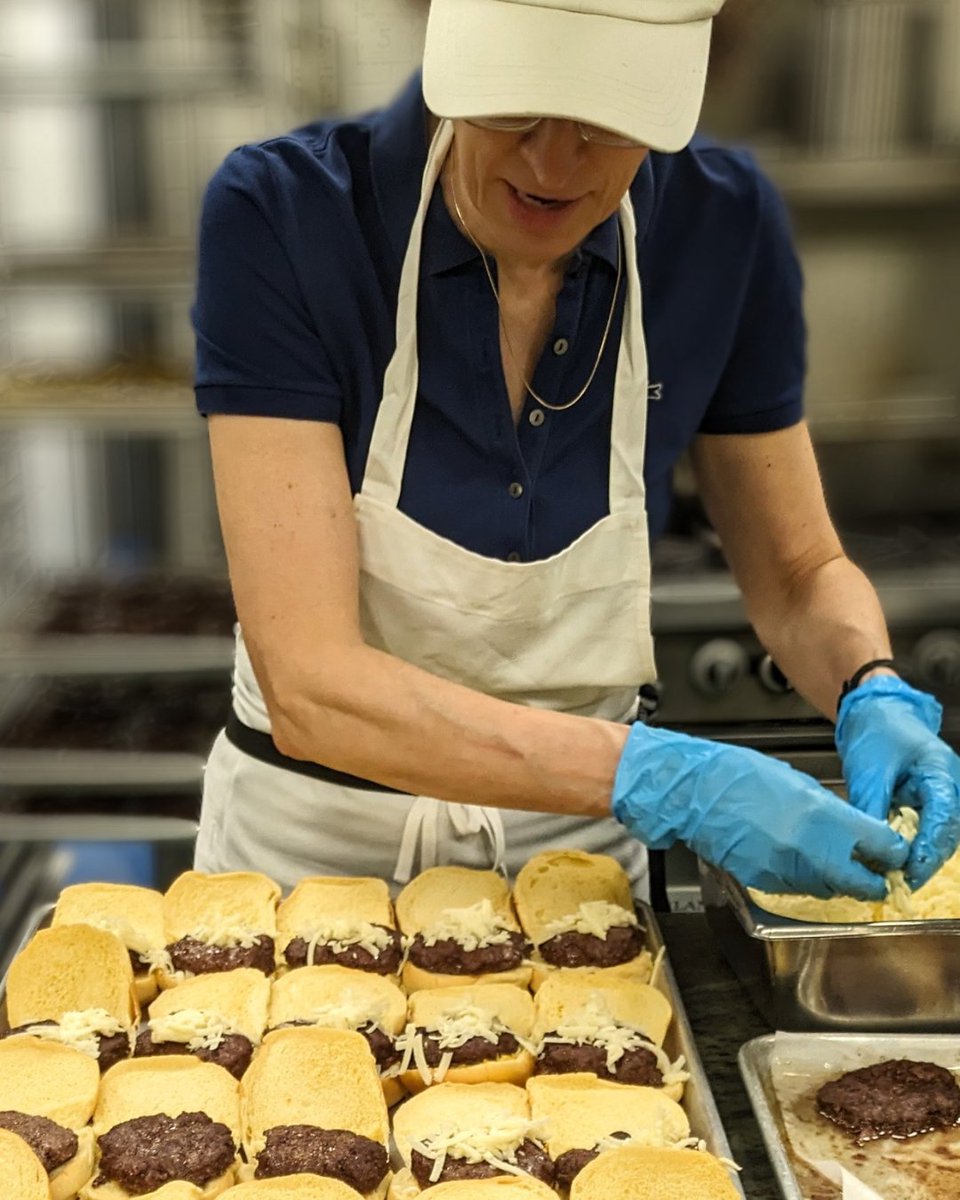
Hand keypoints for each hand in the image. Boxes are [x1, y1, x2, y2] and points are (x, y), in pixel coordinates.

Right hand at [611, 722, 907, 898]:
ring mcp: (784, 870)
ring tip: (831, 860)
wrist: (692, 793)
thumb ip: (831, 810)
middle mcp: (807, 850)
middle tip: (874, 870)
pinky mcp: (764, 882)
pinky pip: (798, 888)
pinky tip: (796, 858)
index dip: (891, 851)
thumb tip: (853, 829)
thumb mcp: (797, 782)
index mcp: (821, 817)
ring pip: (829, 889)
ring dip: (838, 879)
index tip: (892, 850)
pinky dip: (806, 879)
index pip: (879, 847)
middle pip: (861, 883)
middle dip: (872, 879)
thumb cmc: (738, 776)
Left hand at [835, 676, 959, 889]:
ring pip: (938, 835)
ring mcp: (940, 794)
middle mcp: (949, 786)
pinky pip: (926, 829)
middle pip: (947, 833)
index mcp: (940, 773)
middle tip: (902, 883)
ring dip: (920, 855)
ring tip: (897, 877)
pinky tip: (895, 860)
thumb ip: (872, 806)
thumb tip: (869, 844)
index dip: (928, 849)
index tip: (910, 871)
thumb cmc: (877, 732)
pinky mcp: (926, 801)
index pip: (943, 818)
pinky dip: (913, 845)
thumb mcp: (870, 770)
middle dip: (926, 860)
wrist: (875, 711)